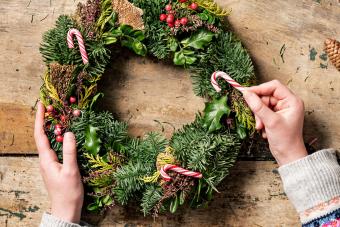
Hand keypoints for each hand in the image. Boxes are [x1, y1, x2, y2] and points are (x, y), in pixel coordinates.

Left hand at [34, 102, 83, 222]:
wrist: (66, 209)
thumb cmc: (68, 192)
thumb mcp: (71, 171)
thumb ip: (70, 151)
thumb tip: (69, 133)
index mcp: (46, 159)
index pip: (40, 135)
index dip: (40, 119)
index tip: (43, 105)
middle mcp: (46, 159)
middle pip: (43, 135)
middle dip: (47, 120)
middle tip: (53, 107)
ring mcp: (50, 163)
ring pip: (50, 141)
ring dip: (53, 128)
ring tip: (60, 117)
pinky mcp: (56, 166)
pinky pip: (56, 147)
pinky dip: (60, 137)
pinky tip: (67, 135)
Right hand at [243, 80, 307, 165]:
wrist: (288, 155)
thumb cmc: (285, 140)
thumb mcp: (271, 121)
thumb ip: (258, 106)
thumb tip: (246, 93)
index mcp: (292, 101)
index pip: (274, 86)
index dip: (260, 88)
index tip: (247, 93)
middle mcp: (287, 103)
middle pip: (267, 95)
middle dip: (259, 107)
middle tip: (256, 118)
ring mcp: (281, 110)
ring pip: (263, 104)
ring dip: (258, 115)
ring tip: (260, 126)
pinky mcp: (275, 116)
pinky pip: (262, 111)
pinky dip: (260, 119)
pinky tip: (263, 129)